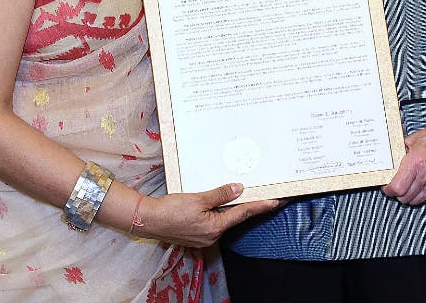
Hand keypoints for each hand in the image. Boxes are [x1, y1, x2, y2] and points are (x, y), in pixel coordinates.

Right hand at [138, 183, 278, 247]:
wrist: (148, 220)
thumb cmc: (170, 210)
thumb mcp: (197, 199)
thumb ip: (219, 194)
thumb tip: (238, 189)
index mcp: (215, 227)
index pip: (243, 213)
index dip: (261, 206)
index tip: (277, 201)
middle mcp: (212, 235)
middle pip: (235, 217)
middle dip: (248, 206)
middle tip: (264, 195)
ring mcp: (204, 237)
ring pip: (223, 219)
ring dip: (232, 208)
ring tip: (242, 195)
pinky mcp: (196, 235)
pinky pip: (213, 222)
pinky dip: (219, 212)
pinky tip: (219, 204)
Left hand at [381, 124, 425, 205]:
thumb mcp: (414, 139)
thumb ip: (400, 150)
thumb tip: (390, 156)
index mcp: (416, 162)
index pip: (397, 187)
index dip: (388, 189)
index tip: (386, 186)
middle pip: (404, 197)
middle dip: (397, 193)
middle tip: (395, 186)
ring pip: (415, 201)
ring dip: (408, 196)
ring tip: (406, 186)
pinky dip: (420, 195)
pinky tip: (419, 185)